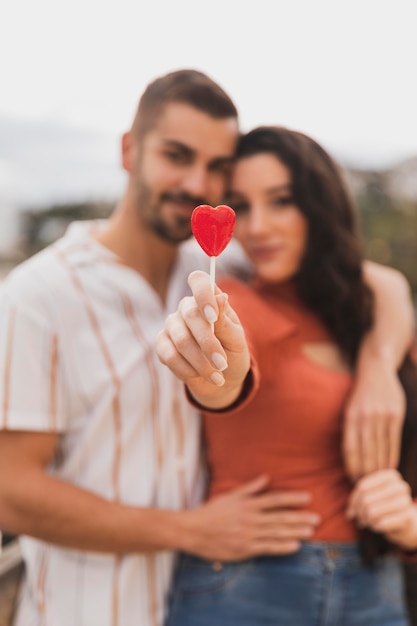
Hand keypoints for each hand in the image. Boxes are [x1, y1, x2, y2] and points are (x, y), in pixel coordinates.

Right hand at [157, 271, 249, 407]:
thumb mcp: (236, 338)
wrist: (222, 379)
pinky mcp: (162, 345)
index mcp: (208, 299)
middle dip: (208, 343)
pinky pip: (170, 356)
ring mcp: (171, 326)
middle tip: (222, 364)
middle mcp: (186, 309)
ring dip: (201, 363)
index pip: (199, 281)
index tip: (212, 316)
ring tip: (217, 376)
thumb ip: (225, 320)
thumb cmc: (232, 353)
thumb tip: (221, 296)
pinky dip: (188, 370)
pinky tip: (199, 376)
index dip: (203, 294)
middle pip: (190, 315)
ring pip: (181, 340)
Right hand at [180, 475, 320, 560]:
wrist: (193, 531)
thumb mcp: (230, 495)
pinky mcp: (245, 549)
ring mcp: (248, 535)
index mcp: (247, 504)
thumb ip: (250, 488)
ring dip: (295, 532)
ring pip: (276, 533)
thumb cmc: (212, 512)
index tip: (308, 497)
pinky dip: (282, 547)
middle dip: (299, 517)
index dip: (292, 498)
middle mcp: (250, 519)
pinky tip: (295, 546)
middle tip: (317, 517)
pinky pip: (267, 548)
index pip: (275, 499)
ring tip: (311, 531)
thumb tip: (266, 477)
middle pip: (279, 517)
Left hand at [342, 361, 404, 480]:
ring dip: (379, 467)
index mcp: (350, 417)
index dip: (352, 467)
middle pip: (366, 452)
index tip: (353, 480)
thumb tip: (350, 458)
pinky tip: (389, 467)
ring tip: (377, 480)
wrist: (376, 370)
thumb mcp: (349, 409)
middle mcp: (365, 417)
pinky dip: (391, 456)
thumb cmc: (359, 395)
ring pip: (381, 448)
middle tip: (365, 486)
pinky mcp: (395, 414)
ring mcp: (381, 415)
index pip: (350, 449)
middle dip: (365, 472)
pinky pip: (393, 441)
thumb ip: (350, 430)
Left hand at [347, 469, 416, 550]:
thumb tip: (350, 513)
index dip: (354, 501)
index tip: (353, 510)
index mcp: (391, 475)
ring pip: (372, 512)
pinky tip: (379, 526)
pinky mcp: (407, 517)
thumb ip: (358, 500)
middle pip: (366, 499)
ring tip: (369, 521)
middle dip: (359, 512)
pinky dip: (376, 527)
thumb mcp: (371, 496)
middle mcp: (400, 486)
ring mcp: (406, 501)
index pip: (362, 487)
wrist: (407, 522)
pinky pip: (381, 523)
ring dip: (367, 520)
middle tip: (360, 519)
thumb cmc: (385, 506)